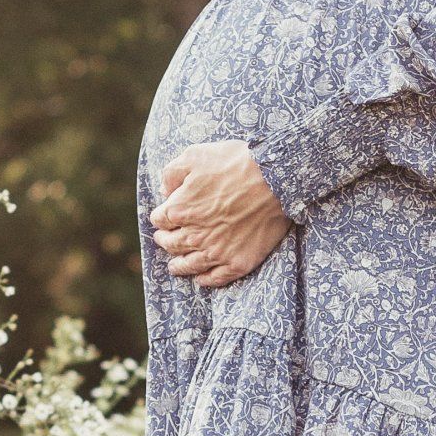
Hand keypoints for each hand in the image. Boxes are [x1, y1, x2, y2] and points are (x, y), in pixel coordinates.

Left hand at [150, 140, 289, 287]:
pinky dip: (205, 280)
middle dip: (165, 241)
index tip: (165, 216)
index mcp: (179, 210)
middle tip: (165, 240)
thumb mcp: (195, 155)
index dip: (161, 217)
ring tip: (175, 266)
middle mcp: (194, 235)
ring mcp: (216, 252)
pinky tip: (201, 279)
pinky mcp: (238, 262)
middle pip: (171, 244)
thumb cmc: (236, 163)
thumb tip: (165, 191)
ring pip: (189, 266)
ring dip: (179, 266)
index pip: (160, 220)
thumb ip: (171, 173)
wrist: (276, 178)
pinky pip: (216, 278)